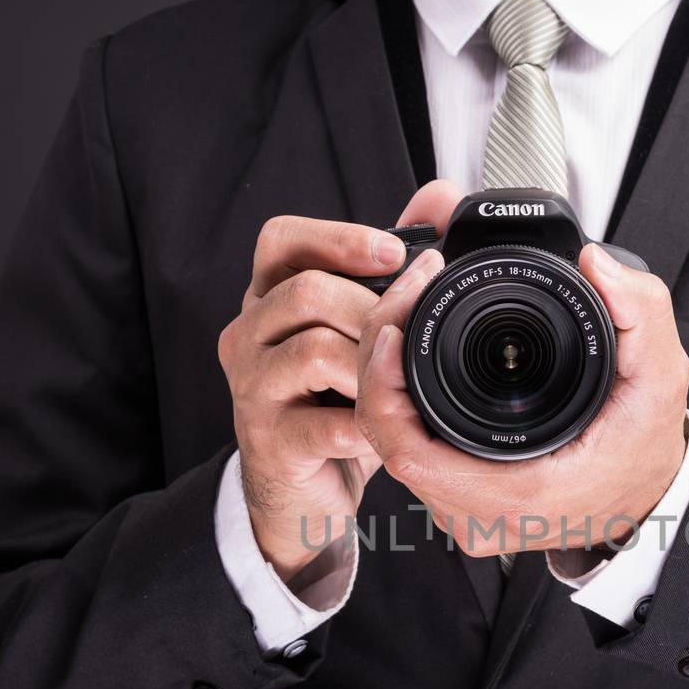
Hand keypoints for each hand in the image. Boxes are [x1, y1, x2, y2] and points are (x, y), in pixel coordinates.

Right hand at [218, 184, 459, 580]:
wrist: (304, 490)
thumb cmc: (336, 402)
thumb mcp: (361, 334)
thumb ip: (391, 271)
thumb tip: (440, 198)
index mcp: (269, 300)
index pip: (281, 242)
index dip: (337, 238)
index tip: (394, 250)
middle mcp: (248, 335)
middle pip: (306, 292)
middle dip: (372, 307)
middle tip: (415, 330)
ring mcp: (252, 388)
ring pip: (315, 351)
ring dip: (373, 366)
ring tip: (401, 385)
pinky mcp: (269, 441)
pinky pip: (327, 422)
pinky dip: (368, 426)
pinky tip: (386, 432)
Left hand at [355, 229, 688, 556]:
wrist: (652, 492)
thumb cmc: (649, 441)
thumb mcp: (661, 372)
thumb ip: (639, 311)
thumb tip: (595, 262)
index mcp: (520, 492)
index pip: (408, 449)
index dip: (383, 385)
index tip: (393, 324)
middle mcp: (483, 516)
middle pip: (387, 441)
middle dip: (378, 361)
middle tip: (403, 296)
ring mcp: (468, 515)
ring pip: (391, 447)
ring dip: (385, 379)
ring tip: (405, 313)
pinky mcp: (463, 505)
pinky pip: (409, 454)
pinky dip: (399, 401)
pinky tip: (410, 354)